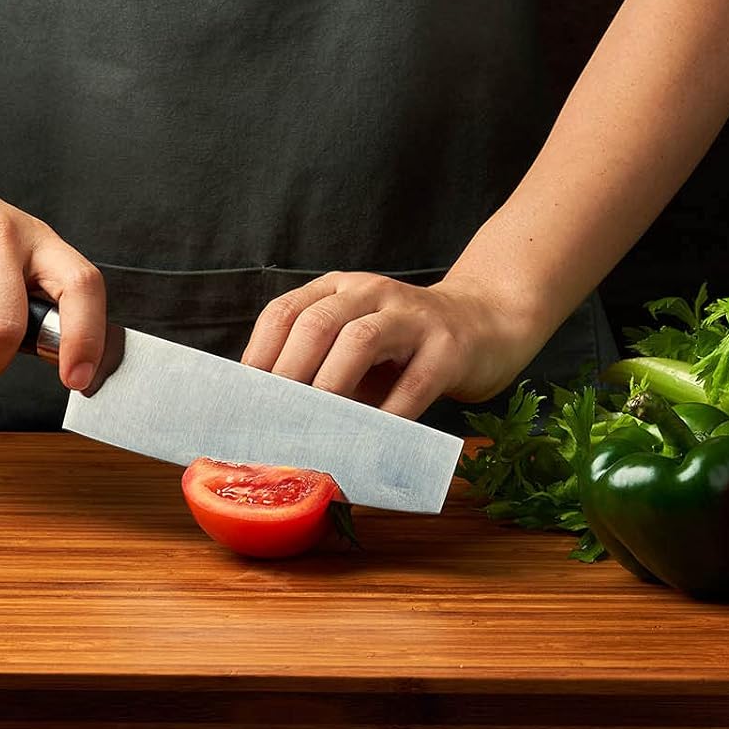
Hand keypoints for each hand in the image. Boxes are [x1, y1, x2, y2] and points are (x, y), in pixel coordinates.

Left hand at [239, 271, 537, 419]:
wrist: (485, 324)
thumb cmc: (405, 347)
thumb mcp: (355, 343)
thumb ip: (318, 368)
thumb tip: (267, 418)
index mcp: (338, 289)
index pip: (285, 311)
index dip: (259, 354)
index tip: (244, 399)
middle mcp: (370, 292)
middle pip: (317, 323)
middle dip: (288, 373)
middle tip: (273, 419)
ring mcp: (411, 316)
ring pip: (360, 340)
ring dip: (331, 387)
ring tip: (315, 426)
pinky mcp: (448, 346)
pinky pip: (413, 382)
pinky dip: (389, 415)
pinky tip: (372, 438)